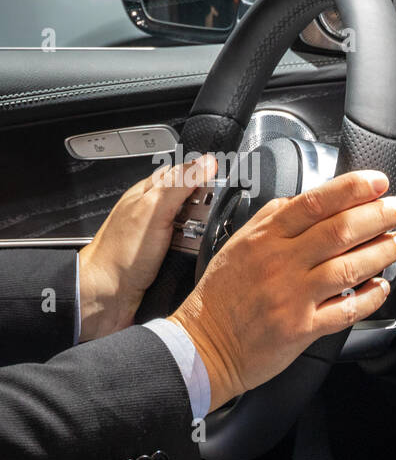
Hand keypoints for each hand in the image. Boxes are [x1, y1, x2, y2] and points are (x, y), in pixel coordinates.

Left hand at [78, 154, 216, 341]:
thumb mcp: (153, 209)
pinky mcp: (170, 258)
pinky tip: (199, 258)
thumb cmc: (120, 254)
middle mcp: (156, 213)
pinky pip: (195, 251)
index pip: (183, 172)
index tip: (224, 182)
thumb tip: (206, 162)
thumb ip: (180, 183)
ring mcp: (163, 237)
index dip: (204, 174)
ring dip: (204, 235)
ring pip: (197, 227)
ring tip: (198, 241)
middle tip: (207, 219)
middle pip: (194, 201)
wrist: (108, 297)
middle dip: (208, 210)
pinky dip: (201, 254)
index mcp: (148, 192)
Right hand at [169, 170, 395, 410]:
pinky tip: (381, 286)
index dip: (352, 189)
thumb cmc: (223, 295)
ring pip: (349, 267)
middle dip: (378, 216)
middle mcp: (280, 263)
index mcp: (265, 238)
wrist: (203, 345)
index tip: (378, 183)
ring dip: (381, 252)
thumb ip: (274, 219)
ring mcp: (293, 297)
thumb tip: (310, 200)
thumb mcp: (239, 244)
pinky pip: (347, 310)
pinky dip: (371, 296)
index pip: (315, 203)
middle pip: (340, 231)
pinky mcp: (303, 328)